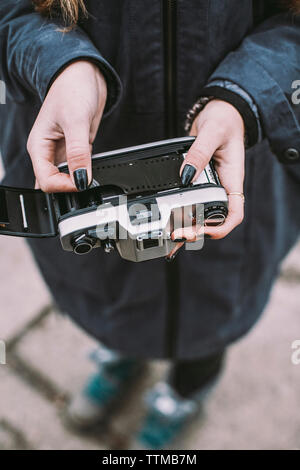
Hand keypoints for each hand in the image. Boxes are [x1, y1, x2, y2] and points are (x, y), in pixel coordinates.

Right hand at [27, 60, 106, 191]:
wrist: (83, 75)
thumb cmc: (72, 89)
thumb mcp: (76, 121)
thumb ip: (78, 152)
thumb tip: (82, 178)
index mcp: (39, 146)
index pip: (45, 180)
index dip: (64, 186)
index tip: (83, 182)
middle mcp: (48, 152)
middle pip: (53, 184)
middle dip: (69, 188)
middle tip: (87, 181)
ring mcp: (61, 152)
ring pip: (64, 179)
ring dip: (77, 182)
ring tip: (91, 175)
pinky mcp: (75, 151)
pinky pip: (77, 170)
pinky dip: (85, 174)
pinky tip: (92, 170)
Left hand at [167, 99, 244, 258]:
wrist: (219, 113)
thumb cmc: (224, 120)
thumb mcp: (213, 132)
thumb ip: (199, 153)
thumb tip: (186, 174)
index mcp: (232, 179)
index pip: (234, 213)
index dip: (221, 227)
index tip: (204, 231)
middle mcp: (222, 187)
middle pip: (214, 220)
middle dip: (197, 232)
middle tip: (177, 235)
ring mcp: (210, 187)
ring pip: (200, 215)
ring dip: (186, 228)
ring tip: (169, 239)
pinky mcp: (197, 183)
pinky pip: (190, 202)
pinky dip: (179, 214)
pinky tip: (168, 223)